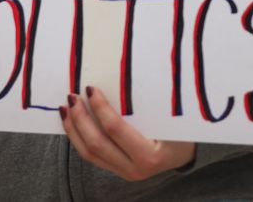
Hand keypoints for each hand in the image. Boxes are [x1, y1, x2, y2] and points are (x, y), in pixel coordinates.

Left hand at [60, 86, 195, 181]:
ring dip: (74, 130)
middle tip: (72, 97)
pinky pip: (92, 156)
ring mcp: (124, 173)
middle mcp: (134, 169)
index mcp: (149, 156)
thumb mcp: (168, 118)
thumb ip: (144, 106)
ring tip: (66, 109)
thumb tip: (117, 78)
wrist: (187, 155)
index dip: (99, 108)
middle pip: (96, 144)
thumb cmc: (181, 131)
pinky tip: (74, 124)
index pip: (115, 130)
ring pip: (89, 154)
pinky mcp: (117, 171)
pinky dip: (79, 138)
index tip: (90, 89)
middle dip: (80, 119)